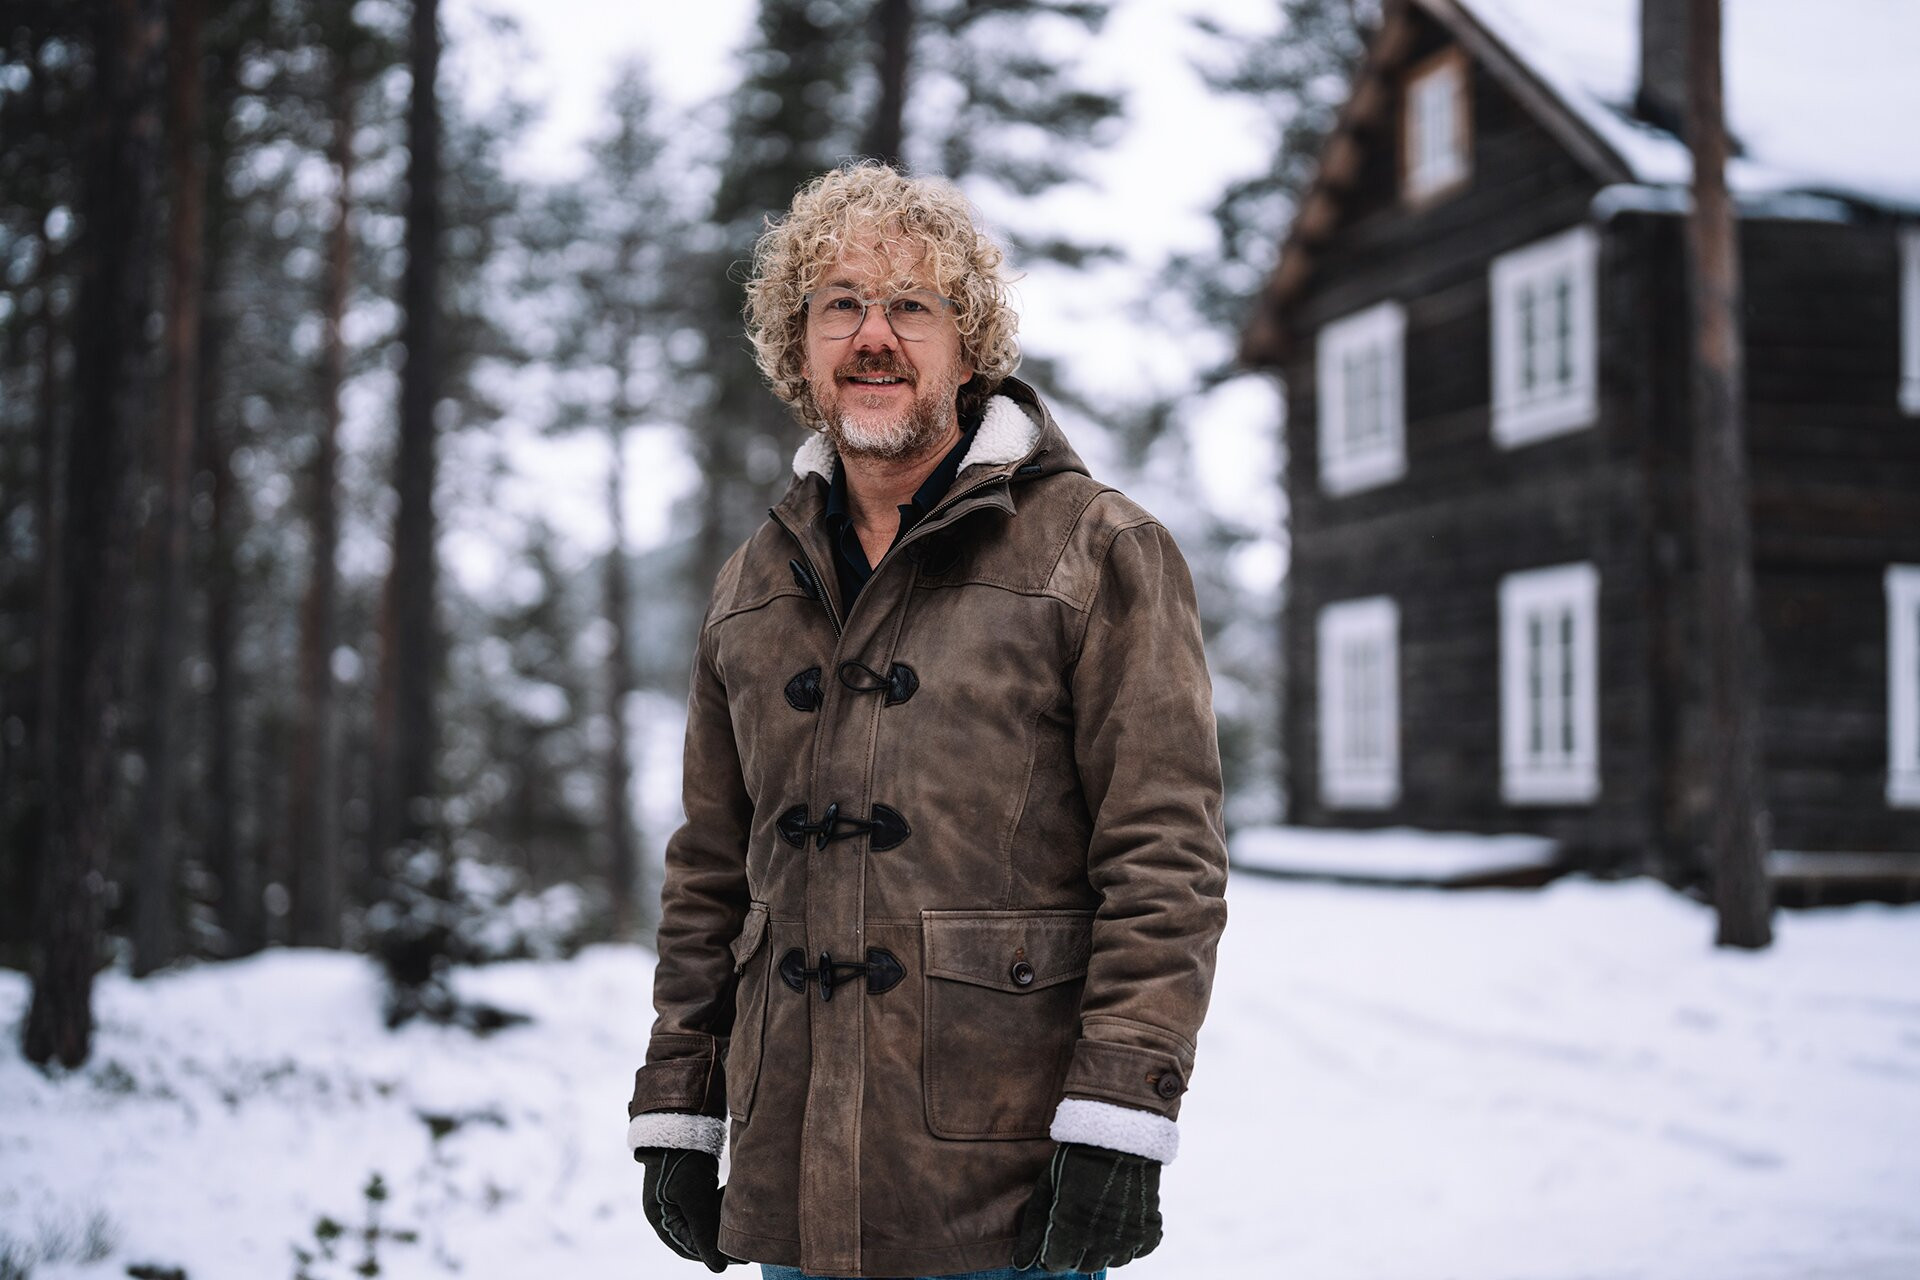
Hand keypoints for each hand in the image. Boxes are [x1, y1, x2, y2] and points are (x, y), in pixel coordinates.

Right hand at [635, 1147, 738, 1271]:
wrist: (679, 1120)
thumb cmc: (682, 1159)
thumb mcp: (694, 1197)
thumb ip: (704, 1232)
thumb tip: (718, 1269)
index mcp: (661, 1218)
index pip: (689, 1248)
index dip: (712, 1254)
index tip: (737, 1257)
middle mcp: (667, 1211)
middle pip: (697, 1235)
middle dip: (720, 1237)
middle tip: (746, 1243)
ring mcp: (678, 1197)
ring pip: (704, 1219)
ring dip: (721, 1220)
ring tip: (741, 1218)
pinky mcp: (690, 1185)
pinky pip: (707, 1204)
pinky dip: (720, 1205)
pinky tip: (732, 1197)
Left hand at [1013, 1142, 1162, 1272]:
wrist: (1116, 1138)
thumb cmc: (1074, 1162)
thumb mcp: (1046, 1191)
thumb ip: (1033, 1231)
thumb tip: (1020, 1264)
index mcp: (1069, 1232)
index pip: (1056, 1264)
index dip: (1053, 1251)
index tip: (1056, 1236)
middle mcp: (1099, 1241)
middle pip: (1084, 1266)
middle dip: (1077, 1251)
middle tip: (1078, 1226)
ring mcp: (1126, 1237)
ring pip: (1112, 1261)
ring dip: (1104, 1249)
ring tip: (1100, 1224)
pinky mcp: (1148, 1229)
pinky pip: (1139, 1250)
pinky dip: (1131, 1242)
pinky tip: (1123, 1224)